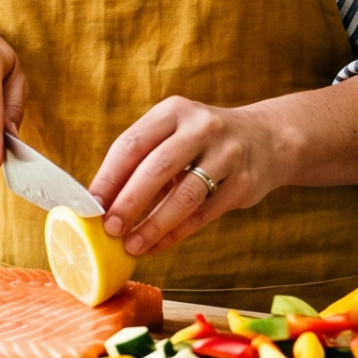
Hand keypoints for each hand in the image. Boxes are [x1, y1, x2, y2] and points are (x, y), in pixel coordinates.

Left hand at [86, 75, 357, 256]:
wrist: (268, 139)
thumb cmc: (202, 141)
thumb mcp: (174, 133)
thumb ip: (142, 160)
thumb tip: (99, 200)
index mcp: (173, 111)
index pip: (132, 144)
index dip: (108, 177)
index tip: (89, 204)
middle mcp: (201, 127)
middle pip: (157, 169)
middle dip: (129, 203)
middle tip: (109, 229)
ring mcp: (228, 155)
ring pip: (184, 196)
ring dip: (154, 225)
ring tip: (132, 245)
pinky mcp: (245, 184)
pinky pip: (204, 214)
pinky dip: (177, 233)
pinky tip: (157, 245)